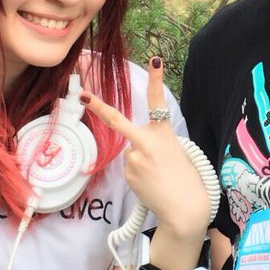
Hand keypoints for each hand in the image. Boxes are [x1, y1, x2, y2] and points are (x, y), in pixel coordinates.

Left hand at [81, 58, 210, 241]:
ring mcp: (135, 158)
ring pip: (130, 153)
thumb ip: (155, 143)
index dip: (156, 79)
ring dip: (140, 162)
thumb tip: (134, 148)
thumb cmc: (187, 181)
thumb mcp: (178, 153)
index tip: (154, 59)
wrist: (185, 209)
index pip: (159, 101)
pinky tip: (151, 184)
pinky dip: (139, 174)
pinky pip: (130, 168)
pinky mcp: (128, 173)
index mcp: (165, 133)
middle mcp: (147, 142)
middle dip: (97, 106)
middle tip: (82, 93)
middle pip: (117, 121)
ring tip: (158, 176)